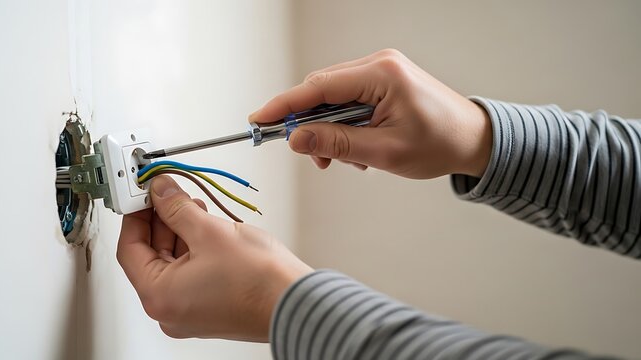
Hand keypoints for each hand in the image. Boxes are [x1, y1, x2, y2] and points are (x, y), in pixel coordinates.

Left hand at [117, 176, 312, 340]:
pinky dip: (194, 249)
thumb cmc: (259, 281)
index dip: (135, 215)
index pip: (129, 248)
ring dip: (180, 232)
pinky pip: (190, 273)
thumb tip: (160, 192)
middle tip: (169, 193)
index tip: (143, 194)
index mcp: (159, 296)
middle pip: (151, 256)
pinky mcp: (209, 307)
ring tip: (194, 207)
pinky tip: (207, 227)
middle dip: (161, 220)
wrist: (296, 302)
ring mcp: (190, 311)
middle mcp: (170, 310)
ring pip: (172, 263)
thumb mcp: (209, 232)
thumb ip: (177, 208)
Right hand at [249, 49, 491, 178]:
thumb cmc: (440, 144)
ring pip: (333, 98)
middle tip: (312, 157)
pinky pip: (349, 100)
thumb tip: (296, 139)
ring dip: (330, 130)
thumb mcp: (384, 151)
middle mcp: (378, 64)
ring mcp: (381, 71)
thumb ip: (336, 143)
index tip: (259, 119)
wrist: (474, 140)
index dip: (285, 105)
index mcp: (381, 74)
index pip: (318, 87)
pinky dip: (344, 125)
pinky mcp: (383, 82)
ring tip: (346, 158)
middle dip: (310, 125)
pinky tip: (357, 147)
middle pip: (322, 90)